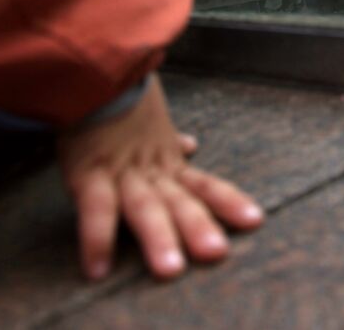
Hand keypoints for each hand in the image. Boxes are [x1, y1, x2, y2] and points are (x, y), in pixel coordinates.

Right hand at [56, 73, 263, 279]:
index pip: (204, 184)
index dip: (229, 202)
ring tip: (171, 269)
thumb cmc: (117, 103)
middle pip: (180, 201)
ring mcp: (121, 172)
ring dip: (159, 236)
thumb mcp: (149, 123)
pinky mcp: (87, 173)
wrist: (91, 74)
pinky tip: (98, 269)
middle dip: (198, 227)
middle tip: (217, 252)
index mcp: (166, 161)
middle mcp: (150, 170)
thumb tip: (191, 146)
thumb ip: (169, 143)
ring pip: (144, 207)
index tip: (255, 221)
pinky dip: (97, 237)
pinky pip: (95, 208)